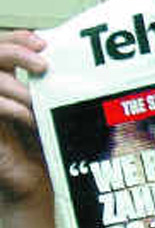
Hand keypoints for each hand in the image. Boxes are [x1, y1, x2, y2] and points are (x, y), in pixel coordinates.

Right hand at [0, 30, 59, 227]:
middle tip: (42, 62)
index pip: (3, 48)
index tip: (43, 42)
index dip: (17, 38)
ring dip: (18, 87)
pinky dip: (12, 107)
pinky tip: (31, 118)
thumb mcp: (55, 116)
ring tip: (40, 102)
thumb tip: (74, 67)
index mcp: (8, 86)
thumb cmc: (48, 154)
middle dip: (14, 50)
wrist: (36, 189)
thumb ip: (56, 92)